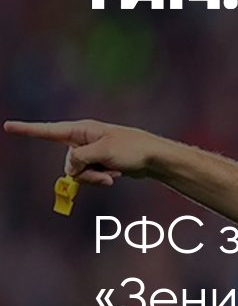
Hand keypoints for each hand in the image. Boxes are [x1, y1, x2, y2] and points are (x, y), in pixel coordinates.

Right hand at [4, 119, 159, 185]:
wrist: (155, 158)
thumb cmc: (133, 149)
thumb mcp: (103, 152)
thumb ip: (80, 159)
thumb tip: (69, 169)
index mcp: (82, 130)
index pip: (49, 131)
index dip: (27, 130)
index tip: (7, 126)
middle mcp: (83, 140)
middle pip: (68, 164)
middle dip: (84, 173)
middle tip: (105, 171)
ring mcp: (91, 153)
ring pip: (79, 174)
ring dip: (95, 177)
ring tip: (113, 173)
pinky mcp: (98, 164)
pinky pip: (90, 177)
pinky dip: (101, 179)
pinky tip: (116, 176)